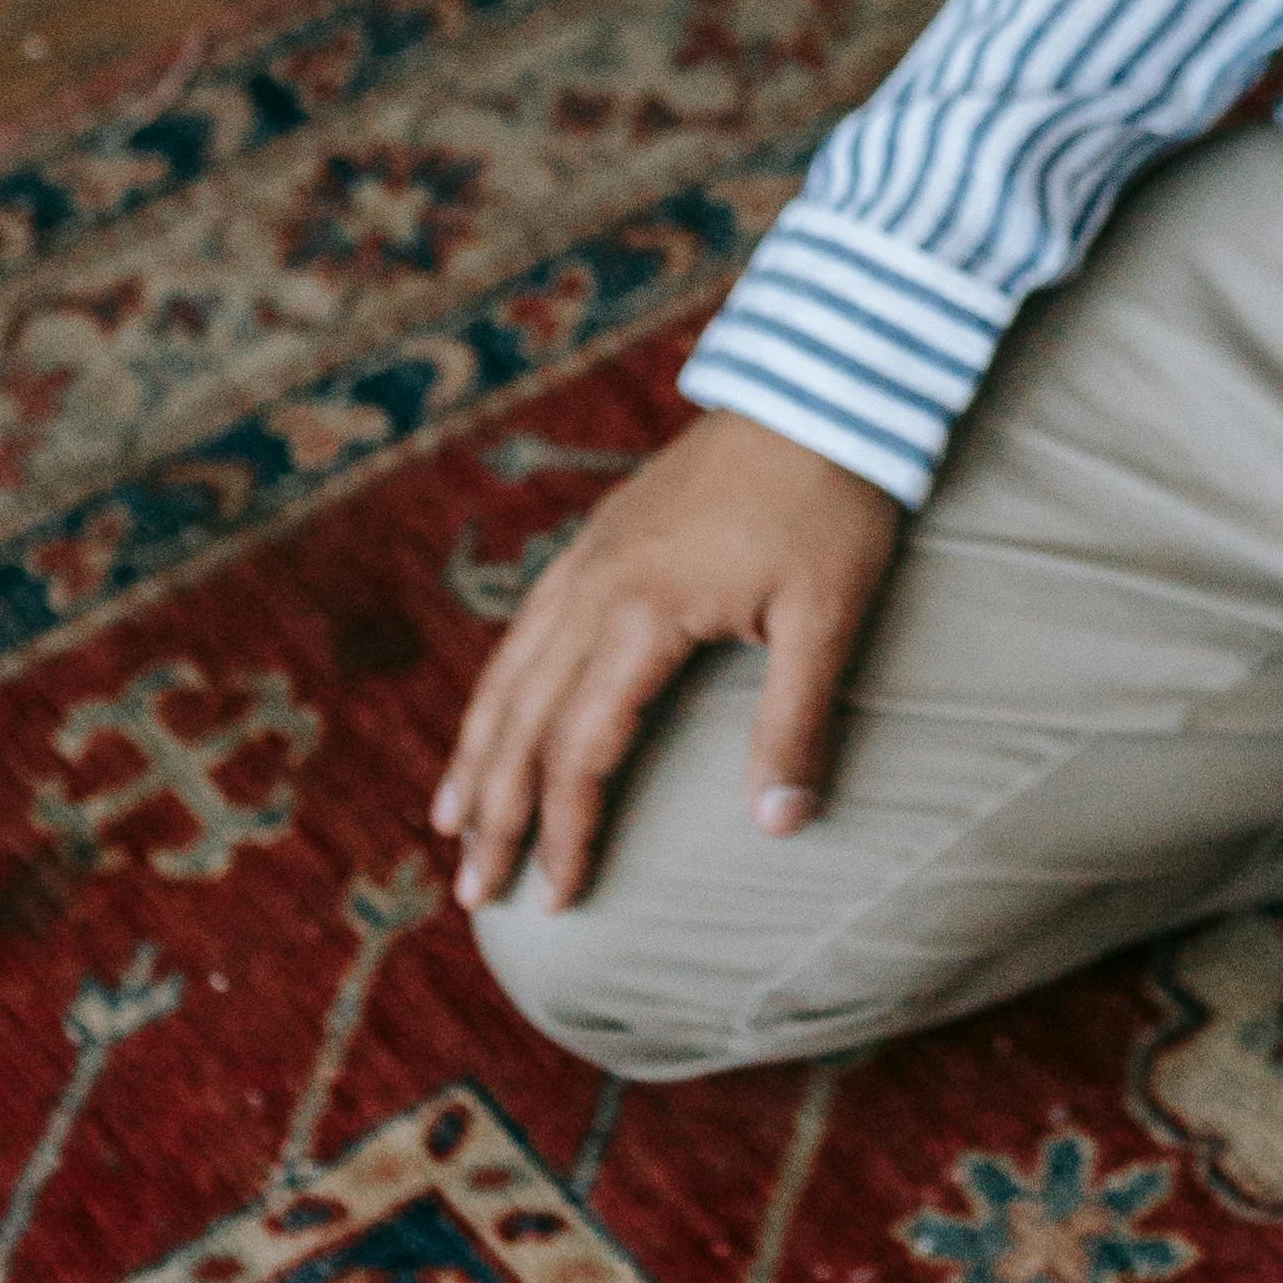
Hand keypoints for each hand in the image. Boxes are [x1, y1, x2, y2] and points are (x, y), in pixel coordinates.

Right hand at [432, 411, 901, 915]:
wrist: (821, 384)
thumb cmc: (833, 501)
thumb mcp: (830, 616)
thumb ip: (795, 722)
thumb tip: (779, 827)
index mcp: (644, 612)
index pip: (580, 749)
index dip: (563, 830)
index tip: (556, 898)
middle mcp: (595, 585)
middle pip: (523, 720)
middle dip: (494, 813)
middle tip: (475, 893)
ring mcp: (590, 556)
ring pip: (508, 672)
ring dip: (477, 753)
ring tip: (450, 823)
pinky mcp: (601, 536)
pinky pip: (527, 627)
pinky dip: (499, 686)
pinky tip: (495, 718)